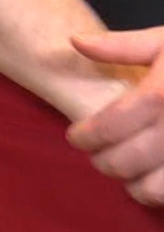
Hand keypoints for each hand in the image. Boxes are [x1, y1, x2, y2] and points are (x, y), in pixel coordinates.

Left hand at [67, 28, 163, 205]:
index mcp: (161, 95)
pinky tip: (158, 180)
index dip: (85, 136)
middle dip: (104, 161)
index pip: (108, 127)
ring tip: (127, 173)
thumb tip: (76, 42)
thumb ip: (122, 46)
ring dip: (134, 185)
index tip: (76, 137)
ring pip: (154, 189)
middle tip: (97, 156)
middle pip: (125, 160)